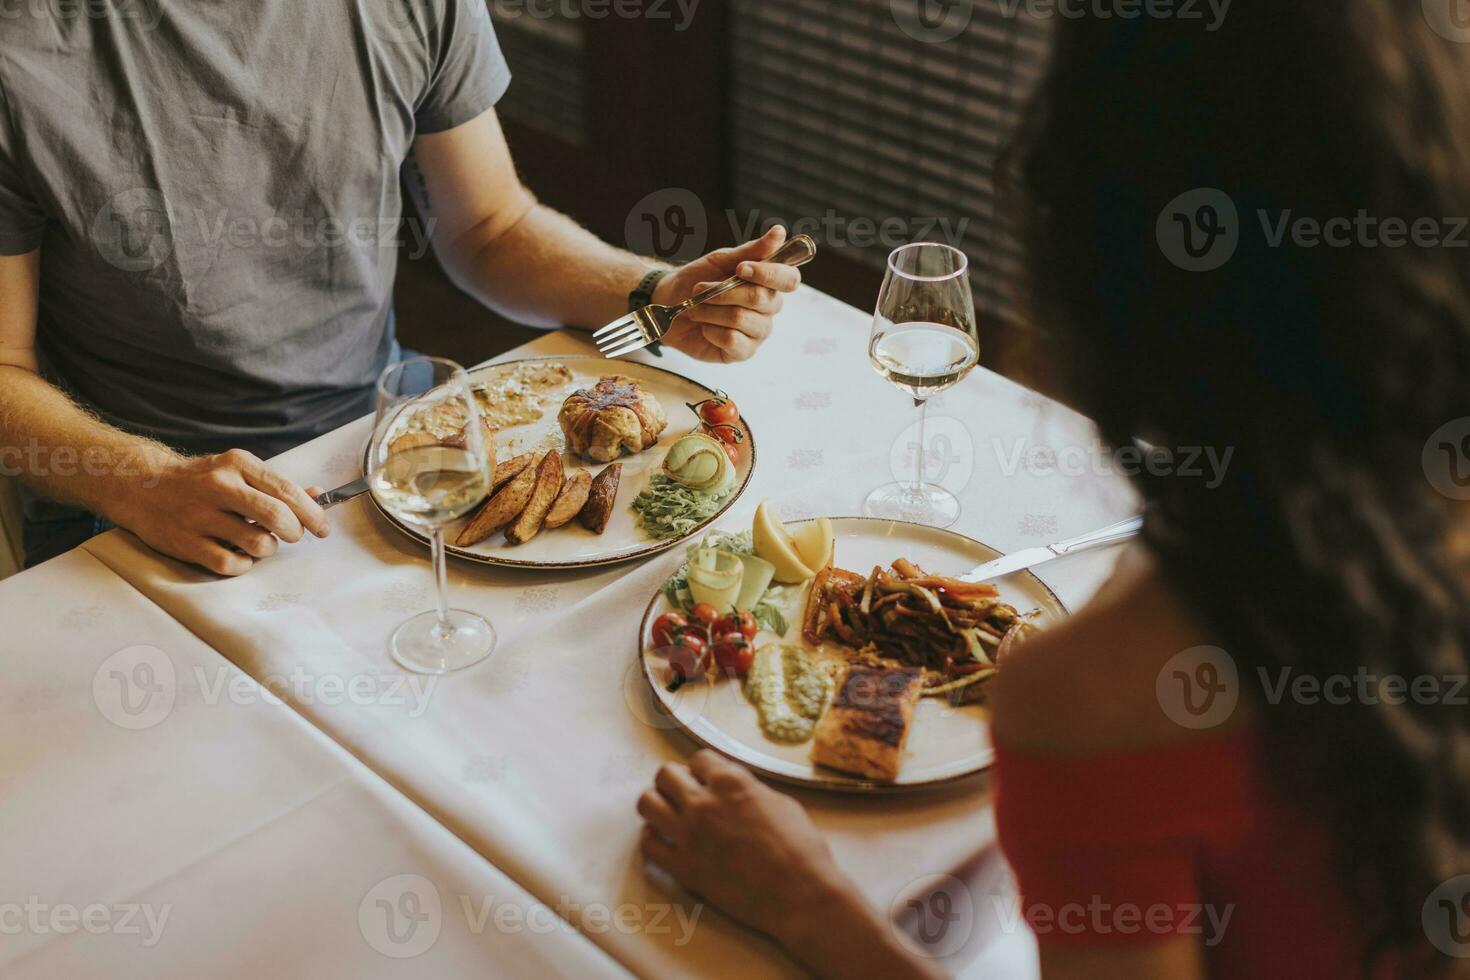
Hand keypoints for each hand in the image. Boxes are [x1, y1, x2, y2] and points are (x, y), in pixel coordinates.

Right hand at [109, 449, 330, 576]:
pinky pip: (231, 564)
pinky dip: (243, 565)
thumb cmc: (200, 481)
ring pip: (258, 543)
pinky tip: (238, 555)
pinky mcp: (185, 542)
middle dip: (295, 532)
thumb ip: (275, 485)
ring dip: (268, 549)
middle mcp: (219, 486)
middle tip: (293, 536)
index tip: (322, 528)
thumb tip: (318, 495)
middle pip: (277, 516)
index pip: (287, 491)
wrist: (141, 486)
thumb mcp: (237, 470)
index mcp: (237, 464)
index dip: (312, 514)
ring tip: (259, 542)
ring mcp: (200, 515)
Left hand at [637, 750, 849, 942]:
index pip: (698, 758)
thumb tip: (735, 790)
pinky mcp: (683, 868)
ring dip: (657, 804)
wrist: (799, 894)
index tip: (708, 780)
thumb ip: (749, 790)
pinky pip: (648, 845)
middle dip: (675, 781)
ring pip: (647, 803)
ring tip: (671, 814)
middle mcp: (703, 803)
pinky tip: (666, 841)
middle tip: (685, 795)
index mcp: (730, 782)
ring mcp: (688, 835)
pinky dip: (653, 839)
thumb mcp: (781, 803)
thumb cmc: (800, 849)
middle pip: (665, 774)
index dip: (704, 769)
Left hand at [653, 226, 802, 362]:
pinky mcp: (742, 352)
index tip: (740, 269)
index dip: (768, 274)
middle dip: (724, 292)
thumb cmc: (697, 280)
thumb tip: (779, 232)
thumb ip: (752, 250)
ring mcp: (757, 332)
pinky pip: (732, 340)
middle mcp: (769, 309)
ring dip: (711, 311)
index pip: (789, 279)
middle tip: (701, 289)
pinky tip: (705, 328)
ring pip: (742, 319)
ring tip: (697, 308)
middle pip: (761, 299)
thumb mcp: (721, 260)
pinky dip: (711, 331)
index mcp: (769, 283)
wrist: (667, 304)